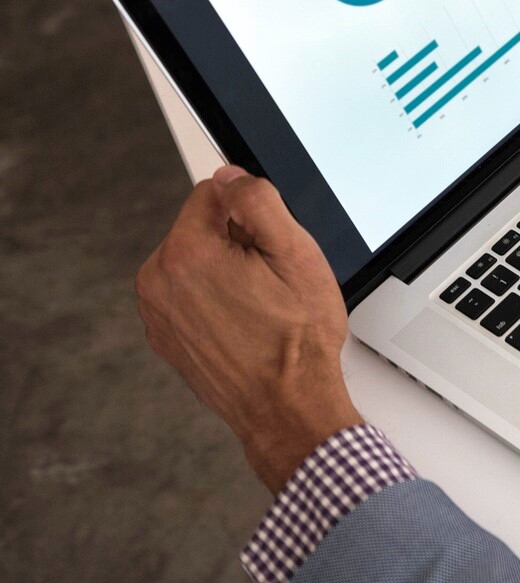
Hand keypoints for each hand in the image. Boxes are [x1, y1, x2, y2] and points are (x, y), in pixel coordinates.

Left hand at [135, 166, 362, 492]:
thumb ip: (259, 201)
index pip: (214, 193)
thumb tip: (232, 176)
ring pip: (195, 262)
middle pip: (201, 228)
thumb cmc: (297, 340)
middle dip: (237, 243)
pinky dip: (215, 301)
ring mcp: (158, 312)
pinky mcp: (165, 336)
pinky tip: (246, 324)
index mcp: (186, 253)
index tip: (271, 247)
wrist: (287, 407)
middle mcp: (159, 280)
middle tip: (272, 282)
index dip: (252, 213)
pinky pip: (189, 296)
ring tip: (260, 307)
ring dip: (226, 272)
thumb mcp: (297, 255)